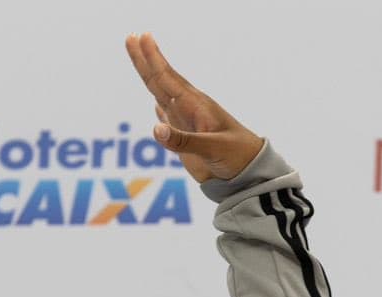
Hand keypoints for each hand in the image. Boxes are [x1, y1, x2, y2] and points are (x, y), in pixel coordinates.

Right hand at [124, 33, 264, 182]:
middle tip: (131, 37)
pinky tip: (156, 105)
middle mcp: (189, 110)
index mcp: (196, 106)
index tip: (140, 37)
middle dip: (145, 60)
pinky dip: (160, 110)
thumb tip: (155, 128)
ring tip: (139, 59)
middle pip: (161, 81)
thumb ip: (183, 140)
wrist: (250, 174)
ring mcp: (187, 124)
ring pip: (162, 96)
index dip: (153, 59)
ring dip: (150, 79)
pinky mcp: (187, 140)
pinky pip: (169, 119)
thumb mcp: (213, 148)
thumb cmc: (237, 156)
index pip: (168, 78)